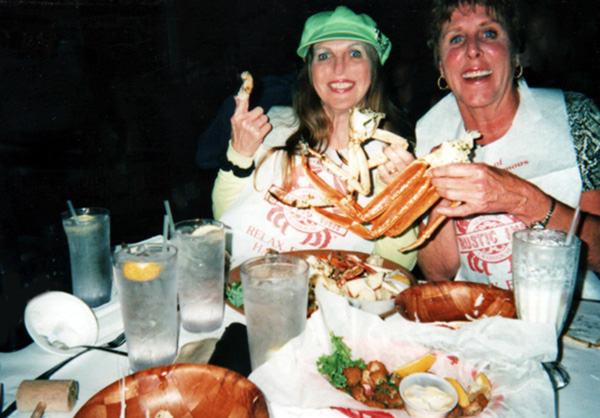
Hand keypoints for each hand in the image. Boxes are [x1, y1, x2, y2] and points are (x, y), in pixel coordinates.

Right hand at [230, 94, 271, 157]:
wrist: (239, 150)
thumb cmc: (238, 134)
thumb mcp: (235, 121)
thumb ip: (239, 108)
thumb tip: (238, 96)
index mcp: (237, 116)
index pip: (243, 101)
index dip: (246, 90)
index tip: (248, 78)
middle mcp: (243, 121)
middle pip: (260, 110)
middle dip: (259, 116)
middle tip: (255, 123)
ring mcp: (251, 128)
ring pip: (265, 118)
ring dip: (263, 123)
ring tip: (257, 129)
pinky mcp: (258, 134)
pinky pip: (268, 126)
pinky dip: (266, 129)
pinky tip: (260, 133)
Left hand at [377, 143, 414, 183]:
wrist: (409, 188)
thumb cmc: (409, 172)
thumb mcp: (412, 162)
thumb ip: (405, 154)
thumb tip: (392, 145)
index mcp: (415, 168)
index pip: (407, 157)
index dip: (398, 149)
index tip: (393, 145)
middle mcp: (407, 175)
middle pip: (397, 161)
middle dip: (389, 152)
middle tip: (386, 148)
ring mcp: (398, 180)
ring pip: (388, 166)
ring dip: (385, 160)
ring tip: (385, 159)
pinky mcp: (390, 184)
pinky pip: (382, 173)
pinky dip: (380, 167)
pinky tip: (382, 166)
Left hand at [428, 163, 544, 220]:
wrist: (516, 194)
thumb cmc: (501, 179)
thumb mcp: (485, 167)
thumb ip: (467, 169)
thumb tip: (447, 169)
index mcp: (477, 170)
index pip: (451, 169)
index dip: (437, 171)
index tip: (430, 172)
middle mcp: (476, 183)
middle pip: (447, 182)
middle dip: (436, 182)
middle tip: (432, 181)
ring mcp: (476, 197)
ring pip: (449, 195)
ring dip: (440, 192)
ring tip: (437, 189)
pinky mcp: (477, 208)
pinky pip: (458, 211)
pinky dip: (447, 210)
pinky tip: (440, 208)